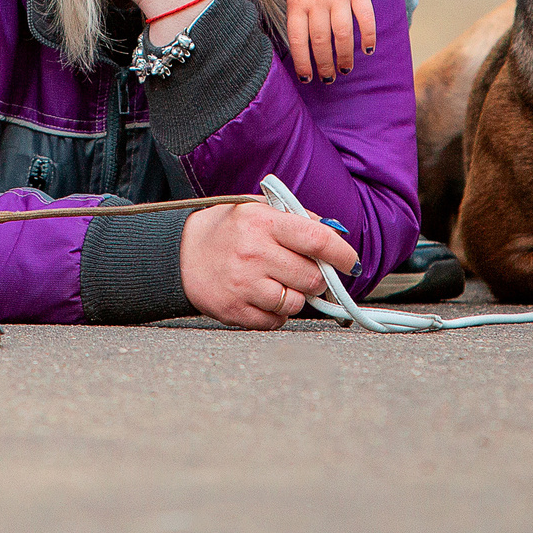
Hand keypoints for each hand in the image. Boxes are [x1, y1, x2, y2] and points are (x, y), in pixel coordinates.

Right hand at [180, 202, 358, 329]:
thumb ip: (299, 219)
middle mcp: (253, 253)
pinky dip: (277, 313)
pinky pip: (276, 322)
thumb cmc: (228, 229)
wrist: (182, 254)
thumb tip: (337, 235)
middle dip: (317, 278)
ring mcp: (243, 284)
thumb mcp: (259, 210)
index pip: (317, 240)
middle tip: (306, 272)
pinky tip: (262, 296)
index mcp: (262, 222)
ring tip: (278, 282)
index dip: (342, 254)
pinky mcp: (234, 310)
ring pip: (296, 303)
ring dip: (296, 296)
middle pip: (312, 277)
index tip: (351, 262)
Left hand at [284, 0, 373, 81]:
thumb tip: (301, 49)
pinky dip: (368, 36)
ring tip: (345, 69)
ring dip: (344, 56)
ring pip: (342, 34)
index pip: (298, 39)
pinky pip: (365, 17)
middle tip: (329, 78)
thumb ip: (296, 15)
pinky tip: (367, 49)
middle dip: (324, 64)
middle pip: (320, 41)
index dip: (303, 62)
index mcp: (297, 2)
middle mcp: (317, 0)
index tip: (307, 78)